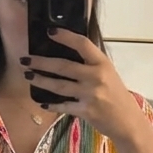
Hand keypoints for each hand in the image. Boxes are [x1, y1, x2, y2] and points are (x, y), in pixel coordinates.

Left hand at [21, 28, 144, 143]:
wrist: (127, 121)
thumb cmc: (116, 95)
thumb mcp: (108, 74)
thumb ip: (90, 64)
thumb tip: (67, 54)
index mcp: (102, 63)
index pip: (82, 44)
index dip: (65, 37)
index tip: (49, 32)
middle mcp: (96, 76)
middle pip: (64, 66)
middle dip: (41, 62)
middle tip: (25, 59)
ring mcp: (90, 94)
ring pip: (59, 86)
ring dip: (41, 80)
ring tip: (28, 75)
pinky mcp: (86, 111)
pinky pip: (63, 106)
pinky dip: (51, 104)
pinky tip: (41, 101)